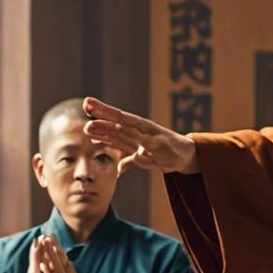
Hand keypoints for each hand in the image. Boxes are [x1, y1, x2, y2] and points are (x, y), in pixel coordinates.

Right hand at [10, 239, 52, 272]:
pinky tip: (36, 253)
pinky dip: (36, 259)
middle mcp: (38, 272)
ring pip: (37, 259)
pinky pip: (35, 267)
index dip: (50, 249)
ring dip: (38, 249)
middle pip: (41, 256)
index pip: (48, 258)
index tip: (53, 238)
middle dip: (43, 245)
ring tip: (39, 238)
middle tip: (46, 233)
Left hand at [36, 234, 105, 272]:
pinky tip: (42, 264)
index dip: (58, 247)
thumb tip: (69, 268)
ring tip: (44, 243)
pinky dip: (47, 272)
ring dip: (50, 254)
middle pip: (61, 259)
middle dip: (53, 246)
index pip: (65, 259)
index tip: (52, 237)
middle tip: (48, 234)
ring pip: (56, 267)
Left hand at [82, 96, 198, 175]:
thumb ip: (129, 159)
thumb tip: (117, 168)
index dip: (102, 112)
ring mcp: (149, 138)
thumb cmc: (165, 153)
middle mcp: (142, 129)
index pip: (117, 119)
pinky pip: (140, 145)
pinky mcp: (157, 148)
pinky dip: (128, 139)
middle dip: (102, 113)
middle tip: (86, 104)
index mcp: (138, 129)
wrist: (186, 156)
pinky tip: (116, 134)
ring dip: (107, 129)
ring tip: (90, 125)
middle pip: (119, 120)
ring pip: (125, 131)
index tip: (86, 104)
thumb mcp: (144, 157)